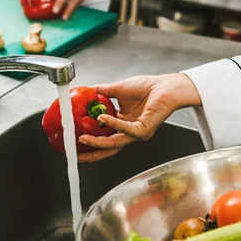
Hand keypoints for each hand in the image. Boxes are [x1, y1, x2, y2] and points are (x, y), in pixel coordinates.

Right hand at [77, 74, 201, 162]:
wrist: (166, 86)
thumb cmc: (147, 88)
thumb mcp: (117, 89)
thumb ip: (101, 91)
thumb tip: (85, 89)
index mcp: (122, 123)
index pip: (103, 137)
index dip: (90, 141)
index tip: (75, 142)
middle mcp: (128, 132)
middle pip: (107, 148)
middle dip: (91, 153)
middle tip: (76, 155)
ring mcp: (136, 134)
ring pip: (114, 143)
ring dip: (97, 142)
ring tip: (83, 139)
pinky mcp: (143, 130)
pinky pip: (125, 129)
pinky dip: (112, 123)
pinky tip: (102, 117)